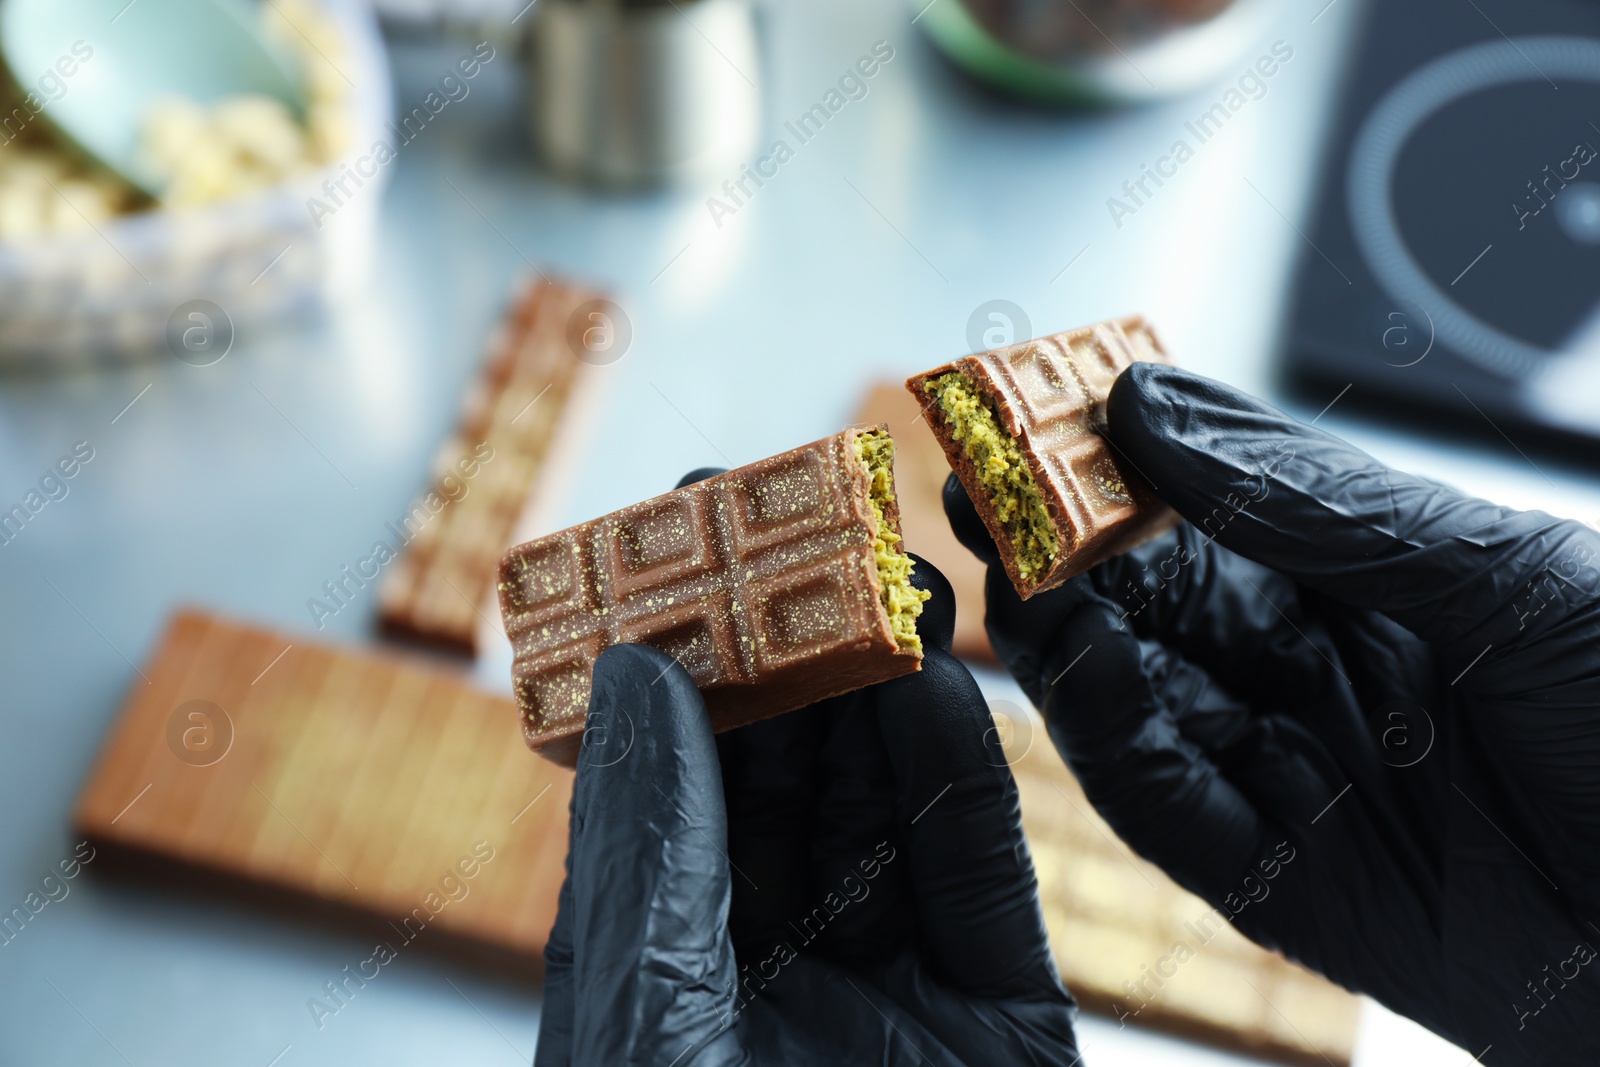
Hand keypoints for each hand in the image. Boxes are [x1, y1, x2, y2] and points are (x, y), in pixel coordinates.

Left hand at [534, 470, 1079, 1066]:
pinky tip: (944, 689)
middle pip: (790, 785)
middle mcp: (775, 967)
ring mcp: (891, 994)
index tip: (693, 546)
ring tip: (893, 585)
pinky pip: (980, 881)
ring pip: (889, 812)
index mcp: (666, 965)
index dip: (683, 665)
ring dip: (890, 696)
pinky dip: (964, 781)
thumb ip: (651, 843)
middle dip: (801, 662)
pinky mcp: (1001, 1022)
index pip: (674, 786)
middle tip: (818, 538)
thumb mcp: (642, 1005)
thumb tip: (634, 672)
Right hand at [945, 363, 1599, 1060]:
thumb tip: (1147, 402)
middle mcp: (1325, 672)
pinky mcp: (1290, 889)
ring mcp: (1302, 778)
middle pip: (1158, 605)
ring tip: (1011, 583)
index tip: (1035, 411)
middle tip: (981, 495)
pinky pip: (1176, 814)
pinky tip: (1084, 684)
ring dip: (1069, 647)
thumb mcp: (1503, 577)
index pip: (1214, 510)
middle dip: (1068, 552)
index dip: (1122, 463)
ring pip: (1144, 703)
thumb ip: (1313, 503)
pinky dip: (1118, 750)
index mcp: (1378, 583)